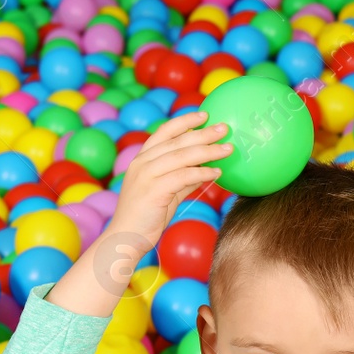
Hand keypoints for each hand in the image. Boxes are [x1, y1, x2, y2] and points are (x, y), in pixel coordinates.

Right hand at [100, 110, 231, 267]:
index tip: (204, 115)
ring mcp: (146, 175)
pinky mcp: (153, 190)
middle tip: (224, 128)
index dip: (185, 121)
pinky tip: (216, 172)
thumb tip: (205, 170)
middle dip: (203, 133)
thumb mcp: (166, 194)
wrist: (125, 239)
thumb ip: (182, 180)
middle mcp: (142, 163)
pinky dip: (202, 172)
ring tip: (227, 149)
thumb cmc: (146, 217)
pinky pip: (183, 176)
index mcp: (142, 160)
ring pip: (181, 156)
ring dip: (208, 151)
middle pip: (177, 141)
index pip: (164, 132)